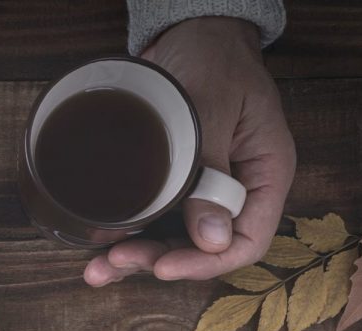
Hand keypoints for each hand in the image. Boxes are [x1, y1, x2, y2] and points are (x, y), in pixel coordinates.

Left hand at [84, 17, 295, 286]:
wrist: (190, 32)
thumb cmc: (213, 57)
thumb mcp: (214, 105)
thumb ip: (212, 168)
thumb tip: (213, 238)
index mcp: (264, 175)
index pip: (247, 241)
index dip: (205, 263)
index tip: (164, 267)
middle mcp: (235, 190)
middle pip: (202, 248)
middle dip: (158, 261)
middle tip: (116, 260)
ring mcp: (201, 189)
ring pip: (173, 241)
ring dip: (135, 257)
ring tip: (97, 267)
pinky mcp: (171, 184)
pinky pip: (153, 221)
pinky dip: (126, 237)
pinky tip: (97, 251)